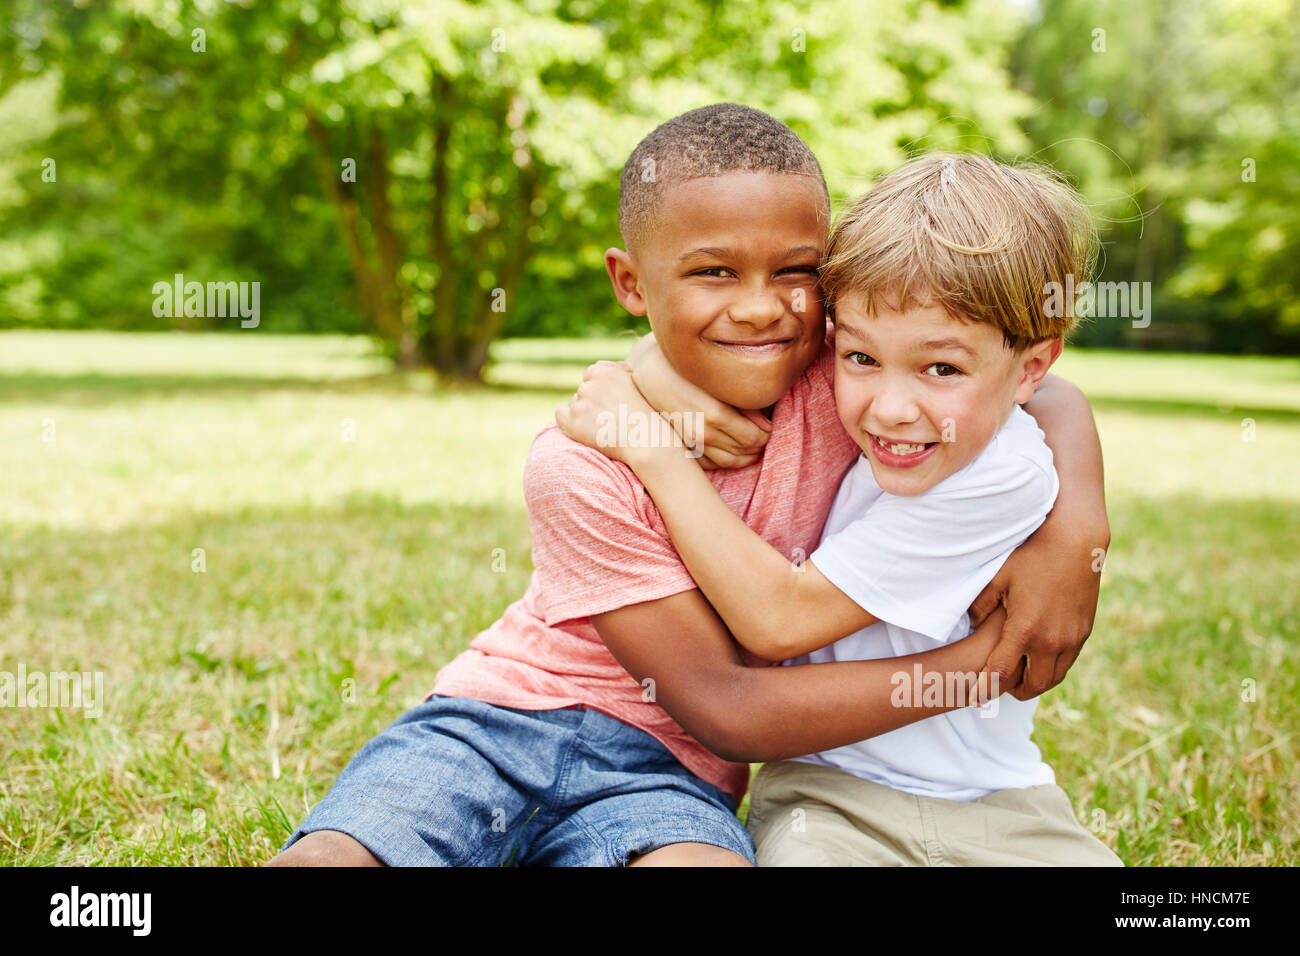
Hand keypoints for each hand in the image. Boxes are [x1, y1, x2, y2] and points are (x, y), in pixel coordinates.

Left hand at [555, 360, 676, 465]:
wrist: (645, 440)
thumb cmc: (644, 412)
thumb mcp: (635, 381)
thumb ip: (616, 370)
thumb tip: (599, 366)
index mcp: (603, 372)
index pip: (591, 375)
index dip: (600, 389)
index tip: (610, 402)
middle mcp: (589, 386)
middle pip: (583, 390)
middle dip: (592, 401)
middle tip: (609, 416)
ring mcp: (580, 404)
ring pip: (574, 404)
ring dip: (583, 412)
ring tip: (604, 426)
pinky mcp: (573, 423)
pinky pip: (560, 415)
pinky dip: (568, 420)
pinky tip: (583, 428)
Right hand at [627, 336, 770, 469]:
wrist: (653, 375)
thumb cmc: (690, 372)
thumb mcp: (721, 382)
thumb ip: (747, 403)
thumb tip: (767, 425)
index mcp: (717, 414)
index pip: (754, 437)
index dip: (767, 434)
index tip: (769, 427)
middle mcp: (703, 433)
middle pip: (745, 451)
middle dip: (758, 445)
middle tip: (763, 435)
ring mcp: (691, 443)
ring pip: (729, 462)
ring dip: (745, 457)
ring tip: (751, 445)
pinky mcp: (683, 447)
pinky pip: (711, 464)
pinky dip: (725, 460)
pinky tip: (731, 450)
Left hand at [968, 520, 1104, 701]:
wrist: (1077, 542)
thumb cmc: (1032, 556)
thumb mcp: (997, 577)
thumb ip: (979, 605)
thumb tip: (966, 625)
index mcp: (1025, 630)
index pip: (999, 673)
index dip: (984, 689)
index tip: (973, 699)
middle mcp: (1051, 642)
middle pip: (1031, 686)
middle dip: (1012, 692)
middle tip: (996, 688)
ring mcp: (1071, 639)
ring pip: (1052, 679)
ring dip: (1034, 683)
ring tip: (1016, 679)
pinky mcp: (1084, 633)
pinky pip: (1067, 664)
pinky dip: (1050, 669)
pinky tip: (1038, 661)